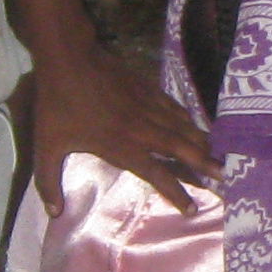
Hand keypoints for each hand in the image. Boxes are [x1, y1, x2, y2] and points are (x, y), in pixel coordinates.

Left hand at [30, 36, 208, 206]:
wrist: (69, 59)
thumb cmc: (57, 105)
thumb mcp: (46, 146)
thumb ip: (48, 181)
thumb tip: (53, 212)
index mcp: (121, 147)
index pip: (157, 174)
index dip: (176, 192)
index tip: (192, 208)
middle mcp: (142, 130)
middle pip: (181, 150)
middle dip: (205, 164)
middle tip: (226, 176)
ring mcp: (147, 107)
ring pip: (182, 128)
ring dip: (202, 142)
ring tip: (221, 154)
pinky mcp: (147, 89)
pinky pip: (174, 107)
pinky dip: (187, 117)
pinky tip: (195, 122)